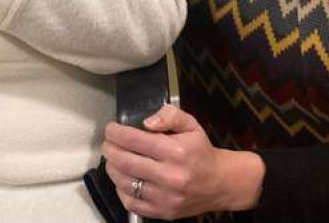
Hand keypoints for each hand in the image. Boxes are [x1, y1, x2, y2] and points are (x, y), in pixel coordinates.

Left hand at [101, 104, 263, 219]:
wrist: (219, 183)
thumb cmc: (200, 151)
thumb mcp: (190, 125)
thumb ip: (169, 116)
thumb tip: (146, 122)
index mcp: (176, 152)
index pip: (135, 140)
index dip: (116, 133)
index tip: (110, 129)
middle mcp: (170, 176)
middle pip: (125, 162)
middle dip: (110, 149)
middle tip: (108, 143)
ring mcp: (165, 197)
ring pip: (125, 183)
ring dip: (112, 168)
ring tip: (113, 159)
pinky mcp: (163, 212)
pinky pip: (131, 203)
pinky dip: (121, 189)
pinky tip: (123, 179)